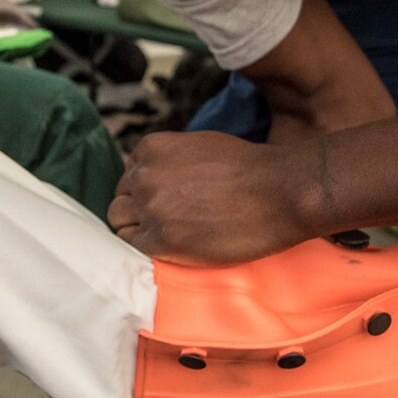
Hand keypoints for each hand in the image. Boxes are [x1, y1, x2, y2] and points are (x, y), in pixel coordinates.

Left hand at [109, 131, 311, 263]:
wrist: (278, 192)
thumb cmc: (251, 169)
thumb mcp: (202, 146)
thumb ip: (173, 158)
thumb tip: (162, 175)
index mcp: (153, 148)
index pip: (129, 174)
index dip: (143, 191)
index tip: (162, 202)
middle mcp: (145, 175)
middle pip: (120, 198)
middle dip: (137, 211)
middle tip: (164, 224)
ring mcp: (150, 207)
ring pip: (119, 222)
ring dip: (137, 231)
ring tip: (166, 238)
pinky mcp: (160, 239)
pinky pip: (133, 248)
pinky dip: (146, 251)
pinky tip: (169, 251)